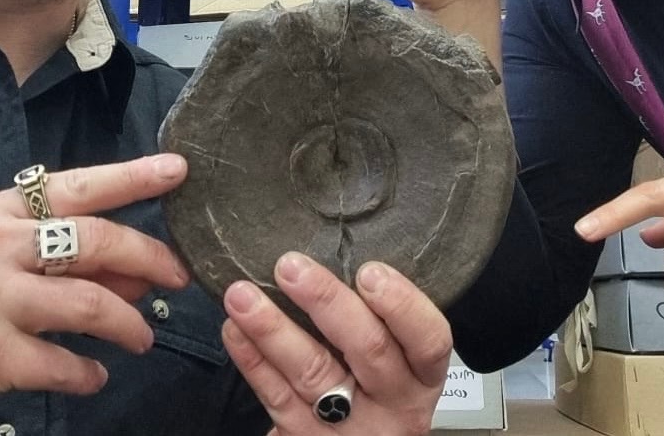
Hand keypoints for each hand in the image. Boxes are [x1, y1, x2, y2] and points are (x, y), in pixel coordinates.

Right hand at [0, 154, 188, 435]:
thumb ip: (66, 257)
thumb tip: (140, 270)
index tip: (177, 169)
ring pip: (91, 304)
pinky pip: (63, 363)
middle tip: (179, 276)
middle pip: (97, 241)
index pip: (79, 186)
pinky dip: (89, 374)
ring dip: (129, 324)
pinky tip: (95, 376)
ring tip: (142, 338)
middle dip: (150, 257)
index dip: (133, 176)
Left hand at [222, 252, 450, 435]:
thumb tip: (338, 247)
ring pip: (313, 373)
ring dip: (273, 328)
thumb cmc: (377, 387)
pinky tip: (235, 330)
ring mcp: (350, 427)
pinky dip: (253, 361)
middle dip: (325, 301)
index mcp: (421, 375)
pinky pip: (277, 399)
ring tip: (242, 295)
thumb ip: (379, 317)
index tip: (369, 271)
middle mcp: (394, 404)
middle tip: (290, 267)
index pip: (428, 339)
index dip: (401, 304)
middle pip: (367, 348)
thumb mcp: (397, 357)